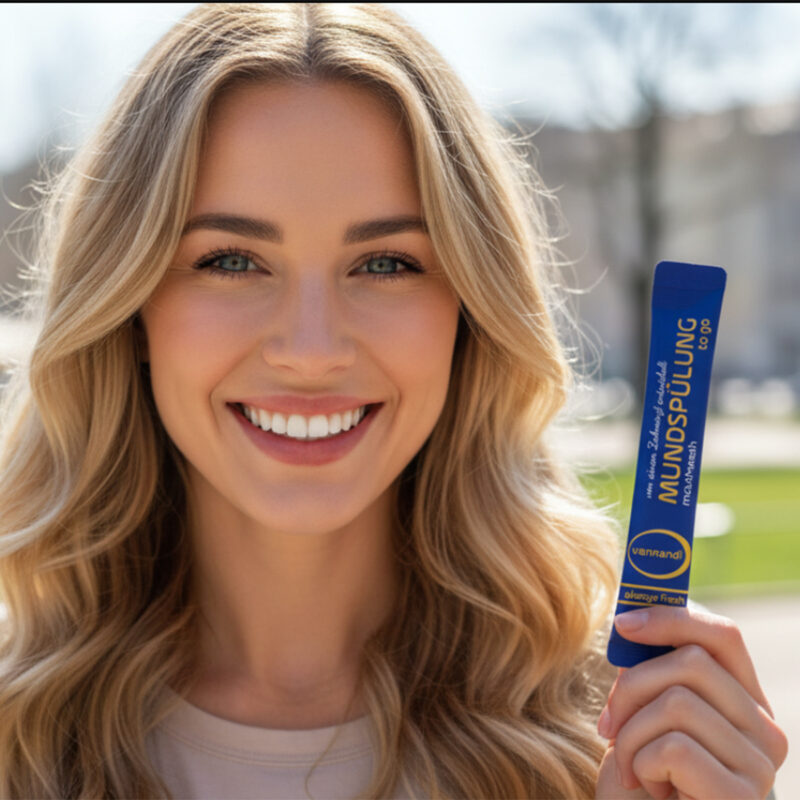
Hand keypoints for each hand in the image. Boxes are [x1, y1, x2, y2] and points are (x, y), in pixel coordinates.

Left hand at [594, 605, 786, 799]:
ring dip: (631, 734)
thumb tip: (631, 618)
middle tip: (609, 724)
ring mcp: (760, 766)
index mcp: (746, 702)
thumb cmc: (642, 779)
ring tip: (631, 766)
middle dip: (631, 687)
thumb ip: (652, 672)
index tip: (623, 623)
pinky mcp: (741, 797)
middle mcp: (766, 730)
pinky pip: (674, 748)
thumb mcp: (644, 714)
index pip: (724, 635)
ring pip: (677, 703)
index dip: (672, 618)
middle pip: (691, 662)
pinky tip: (649, 788)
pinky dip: (642, 764)